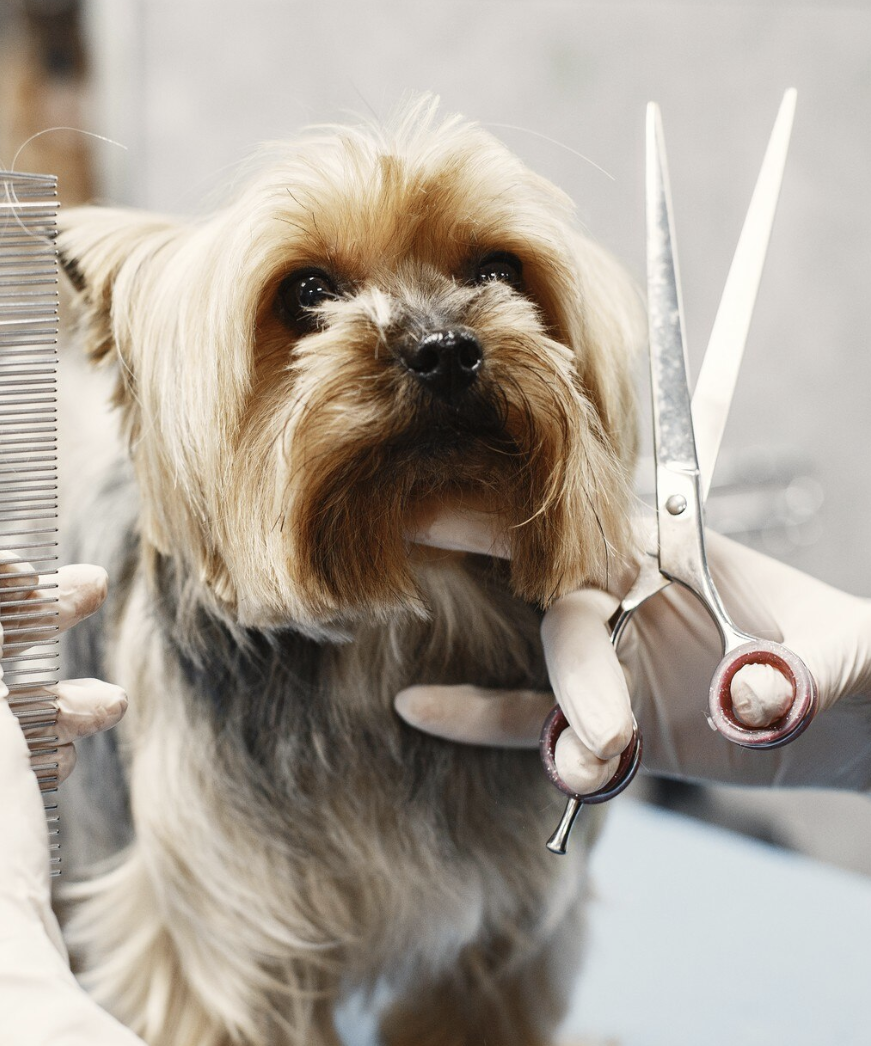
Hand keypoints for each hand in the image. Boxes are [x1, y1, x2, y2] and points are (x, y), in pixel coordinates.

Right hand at [399, 523, 870, 793]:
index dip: (508, 521)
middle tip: (607, 729)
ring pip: (545, 665)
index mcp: (663, 554)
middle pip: (563, 611)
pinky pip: (524, 718)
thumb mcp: (844, 658)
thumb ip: (796, 675)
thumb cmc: (844, 658)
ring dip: (542, 702)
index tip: (429, 508)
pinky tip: (417, 707)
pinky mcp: (604, 722)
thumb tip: (747, 704)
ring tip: (539, 734)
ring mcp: (609, 661)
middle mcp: (622, 597)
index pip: (580, 536)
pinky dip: (471, 715)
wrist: (848, 713)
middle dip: (568, 656)